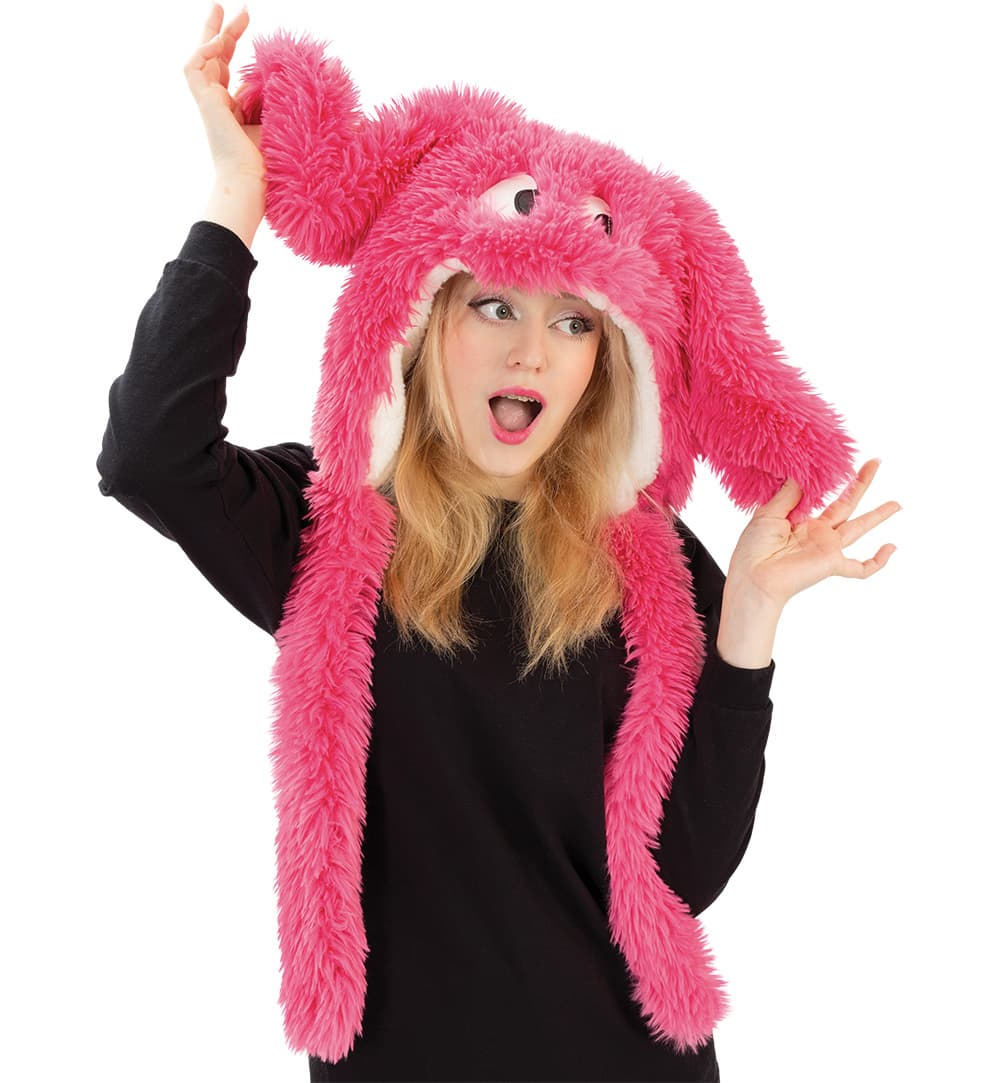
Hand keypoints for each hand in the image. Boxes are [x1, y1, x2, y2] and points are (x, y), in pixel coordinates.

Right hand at [184, 5, 263, 182]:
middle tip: (228, 7)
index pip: (228, 69)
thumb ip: (278, 96)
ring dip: (211, 33)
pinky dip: (205, 50)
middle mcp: (217, 103)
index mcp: (232, 109)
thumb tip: (302, 71)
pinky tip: (220, 40)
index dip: (234, 46)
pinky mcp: (204, 102)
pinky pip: (194, 67)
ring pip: (201, 58)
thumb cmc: (266, 162)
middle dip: (220, 31)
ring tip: (223, 10)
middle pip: (213, 58)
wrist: (250, 181)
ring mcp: (208, 102)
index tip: (248, 24)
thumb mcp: (276, 121)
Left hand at [727, 457, 900, 610]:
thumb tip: (802, 471)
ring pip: (858, 528)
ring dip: (878, 515)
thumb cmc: (754, 549)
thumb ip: (789, 494)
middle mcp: (816, 533)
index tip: (837, 459)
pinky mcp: (832, 564)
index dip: (829, 479)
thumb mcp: (768, 513)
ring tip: (896, 504)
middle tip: (875, 463)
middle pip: (845, 504)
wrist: (754, 578)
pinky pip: (860, 568)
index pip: (820, 496)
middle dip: (861, 484)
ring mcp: (826, 548)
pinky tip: (891, 548)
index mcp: (800, 521)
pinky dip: (877, 562)